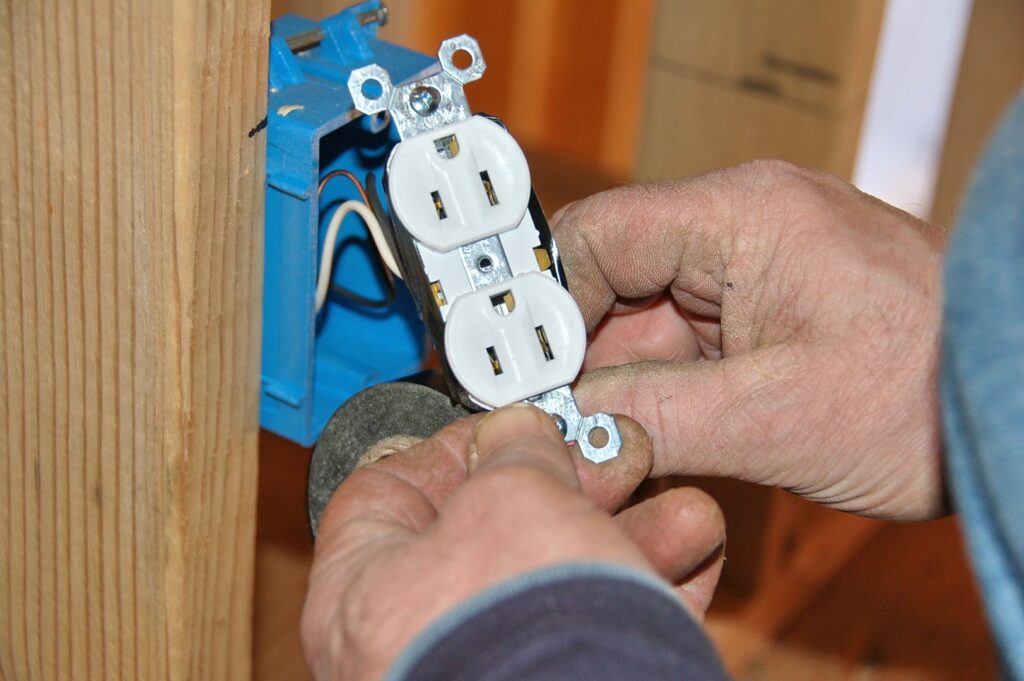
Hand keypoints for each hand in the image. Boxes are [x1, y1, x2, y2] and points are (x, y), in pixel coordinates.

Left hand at [301, 405, 725, 679]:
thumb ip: (512, 449)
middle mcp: (418, 644)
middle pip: (492, 534)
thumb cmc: (520, 640)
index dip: (456, 444)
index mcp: (365, 594)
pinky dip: (646, 587)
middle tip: (614, 457)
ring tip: (676, 509)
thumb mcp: (510, 496)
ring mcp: (490, 676)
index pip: (390, 494)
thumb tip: (523, 434)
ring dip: (627, 531)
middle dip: (569, 485)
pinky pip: (599, 629)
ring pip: (558, 581)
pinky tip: (689, 553)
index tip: (516, 422)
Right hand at [553, 161, 945, 520]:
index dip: (545, 302)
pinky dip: (654, 391)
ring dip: (615, 381)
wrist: (1017, 403)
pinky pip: (680, 344)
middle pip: (611, 280)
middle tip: (544, 418)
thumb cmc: (932, 391)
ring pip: (641, 321)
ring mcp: (751, 272)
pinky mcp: (761, 314)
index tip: (520, 370)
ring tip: (593, 441)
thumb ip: (656, 413)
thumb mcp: (779, 417)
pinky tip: (640, 436)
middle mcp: (739, 229)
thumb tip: (565, 418)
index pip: (597, 233)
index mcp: (742, 215)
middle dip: (575, 353)